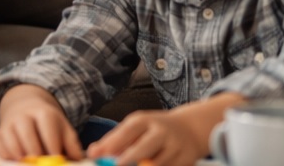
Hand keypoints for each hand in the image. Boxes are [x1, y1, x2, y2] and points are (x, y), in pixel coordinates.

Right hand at [0, 85, 82, 161]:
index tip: (57, 159)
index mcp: (43, 113)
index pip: (48, 131)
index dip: (53, 148)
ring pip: (10, 141)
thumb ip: (72, 146)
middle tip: (42, 163)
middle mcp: (23, 115)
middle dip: (36, 154)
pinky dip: (6, 156)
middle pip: (27, 135)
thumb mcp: (64, 130)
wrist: (26, 109)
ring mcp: (8, 123)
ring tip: (30, 163)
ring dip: (20, 157)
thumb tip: (78, 161)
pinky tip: (17, 159)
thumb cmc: (49, 126)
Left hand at [88, 102, 225, 165]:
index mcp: (144, 121)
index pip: (126, 131)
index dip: (113, 144)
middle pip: (144, 148)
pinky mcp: (186, 161)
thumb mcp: (135, 128)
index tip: (98, 155)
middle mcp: (161, 132)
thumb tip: (92, 153)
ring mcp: (175, 147)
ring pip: (156, 164)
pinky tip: (157, 163)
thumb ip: (114, 140)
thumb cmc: (153, 130)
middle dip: (129, 158)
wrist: (191, 129)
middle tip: (118, 164)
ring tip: (142, 162)